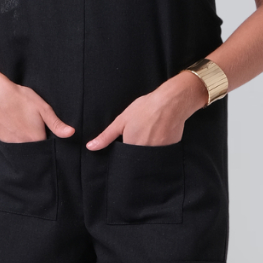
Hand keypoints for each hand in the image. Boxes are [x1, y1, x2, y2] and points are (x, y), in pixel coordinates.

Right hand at [0, 73, 75, 143]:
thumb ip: (56, 124)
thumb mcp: (43, 108)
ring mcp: (10, 143)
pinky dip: (14, 136)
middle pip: (34, 147)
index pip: (46, 147)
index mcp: (35, 139)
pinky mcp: (1, 139)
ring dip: (24, 138)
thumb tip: (70, 133)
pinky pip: (11, 142)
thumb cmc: (19, 99)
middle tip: (32, 123)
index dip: (48, 138)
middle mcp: (22, 144)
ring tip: (22, 122)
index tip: (45, 129)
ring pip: (22, 145)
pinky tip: (13, 123)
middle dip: (35, 138)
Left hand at [85, 72, 207, 148]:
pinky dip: (159, 146)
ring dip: (148, 149)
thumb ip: (106, 136)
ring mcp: (159, 153)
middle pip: (137, 160)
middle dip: (136, 151)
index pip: (125, 159)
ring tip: (150, 133)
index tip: (127, 144)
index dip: (124, 153)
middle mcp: (145, 153)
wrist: (171, 102)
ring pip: (150, 157)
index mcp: (131, 147)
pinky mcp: (170, 149)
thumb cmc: (145, 108)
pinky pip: (161, 153)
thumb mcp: (121, 120)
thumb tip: (90, 147)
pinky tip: (160, 133)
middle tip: (141, 134)